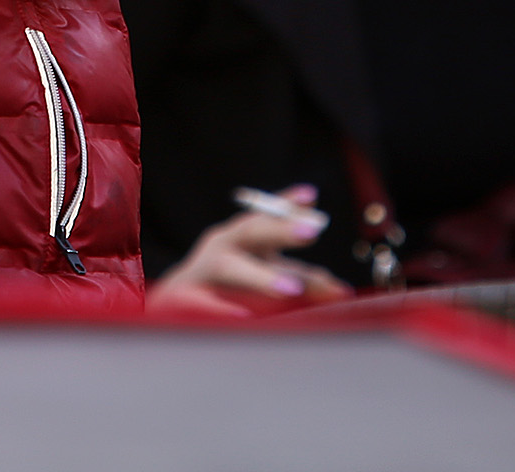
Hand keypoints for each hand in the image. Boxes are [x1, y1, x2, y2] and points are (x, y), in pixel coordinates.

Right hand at [147, 185, 347, 318]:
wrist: (174, 306)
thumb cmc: (228, 287)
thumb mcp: (265, 275)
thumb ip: (299, 277)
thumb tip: (340, 289)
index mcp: (242, 236)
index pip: (269, 216)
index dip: (289, 206)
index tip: (311, 196)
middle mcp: (222, 245)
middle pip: (251, 231)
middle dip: (281, 229)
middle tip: (312, 231)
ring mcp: (201, 269)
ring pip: (230, 266)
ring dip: (260, 276)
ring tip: (289, 289)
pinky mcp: (184, 297)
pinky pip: (203, 303)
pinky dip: (222, 310)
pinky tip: (243, 316)